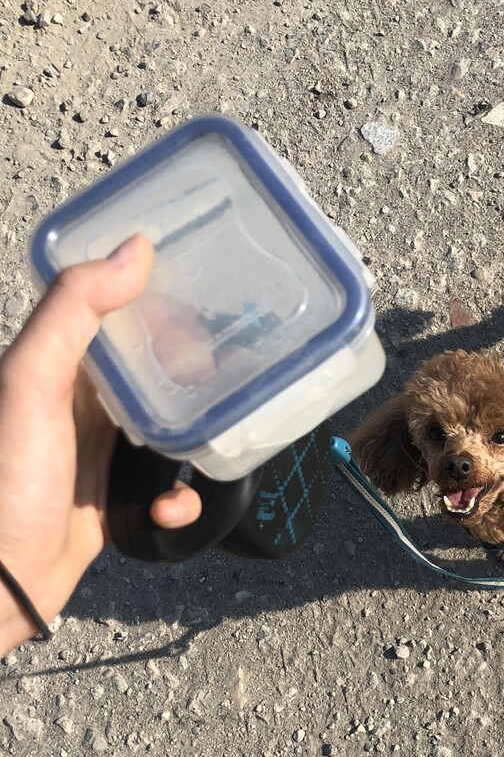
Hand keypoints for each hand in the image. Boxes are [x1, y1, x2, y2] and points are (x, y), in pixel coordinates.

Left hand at [0, 235, 201, 651]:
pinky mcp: (116, 499)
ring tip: (212, 445)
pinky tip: (168, 508)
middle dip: (194, 377)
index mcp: (57, 366)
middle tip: (228, 382)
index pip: (118, 317)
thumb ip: (74, 312)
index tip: (209, 309)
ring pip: (170, 430)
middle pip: (154, 373)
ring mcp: (100, 454)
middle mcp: (80, 404)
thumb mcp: (31, 382)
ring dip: (194, 441)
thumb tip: (135, 247)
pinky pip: (166, 488)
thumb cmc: (7, 478)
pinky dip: (178, 498)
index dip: (163, 307)